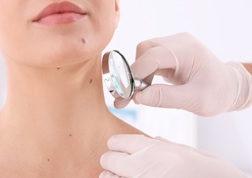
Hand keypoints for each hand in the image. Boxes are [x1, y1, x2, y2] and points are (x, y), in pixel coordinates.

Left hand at [100, 134, 247, 177]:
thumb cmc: (208, 172)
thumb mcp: (185, 152)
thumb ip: (163, 146)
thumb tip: (152, 142)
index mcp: (152, 149)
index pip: (116, 142)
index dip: (118, 146)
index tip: (122, 150)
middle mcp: (142, 166)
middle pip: (108, 159)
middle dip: (113, 161)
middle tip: (123, 166)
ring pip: (108, 177)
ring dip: (114, 176)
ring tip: (128, 176)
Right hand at [114, 32, 251, 115]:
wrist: (229, 87)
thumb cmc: (217, 94)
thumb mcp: (195, 101)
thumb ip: (165, 98)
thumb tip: (138, 96)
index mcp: (188, 50)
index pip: (153, 55)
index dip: (136, 72)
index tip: (127, 92)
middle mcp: (179, 42)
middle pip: (144, 49)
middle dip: (135, 72)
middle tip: (132, 94)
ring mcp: (173, 44)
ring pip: (143, 53)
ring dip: (138, 74)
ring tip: (140, 94)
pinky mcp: (169, 51)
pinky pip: (149, 58)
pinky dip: (144, 73)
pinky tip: (146, 88)